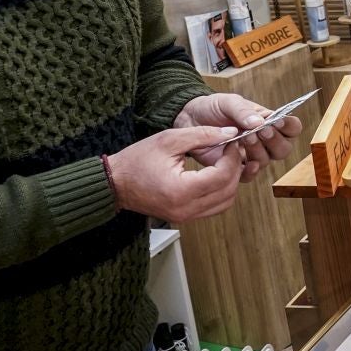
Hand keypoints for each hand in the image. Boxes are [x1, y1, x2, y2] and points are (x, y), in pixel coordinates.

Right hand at [105, 125, 244, 223]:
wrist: (115, 183)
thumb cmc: (136, 160)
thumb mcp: (169, 140)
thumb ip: (203, 135)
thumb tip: (230, 133)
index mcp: (181, 190)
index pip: (223, 176)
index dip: (233, 157)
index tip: (231, 142)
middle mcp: (186, 209)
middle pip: (228, 190)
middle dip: (235, 168)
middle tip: (231, 149)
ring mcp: (186, 216)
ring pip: (225, 202)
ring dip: (230, 181)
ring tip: (224, 161)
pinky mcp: (185, 217)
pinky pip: (214, 207)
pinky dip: (221, 191)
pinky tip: (216, 174)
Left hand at [175, 92, 302, 179]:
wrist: (189, 118)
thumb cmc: (212, 107)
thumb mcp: (228, 102)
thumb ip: (243, 110)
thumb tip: (259, 123)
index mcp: (268, 122)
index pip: (291, 128)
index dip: (289, 126)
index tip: (277, 121)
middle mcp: (263, 140)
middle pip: (283, 149)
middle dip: (274, 141)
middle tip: (259, 131)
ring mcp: (250, 154)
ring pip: (267, 161)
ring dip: (258, 151)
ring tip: (244, 138)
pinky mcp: (234, 167)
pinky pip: (249, 175)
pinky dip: (250, 170)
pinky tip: (245, 163)